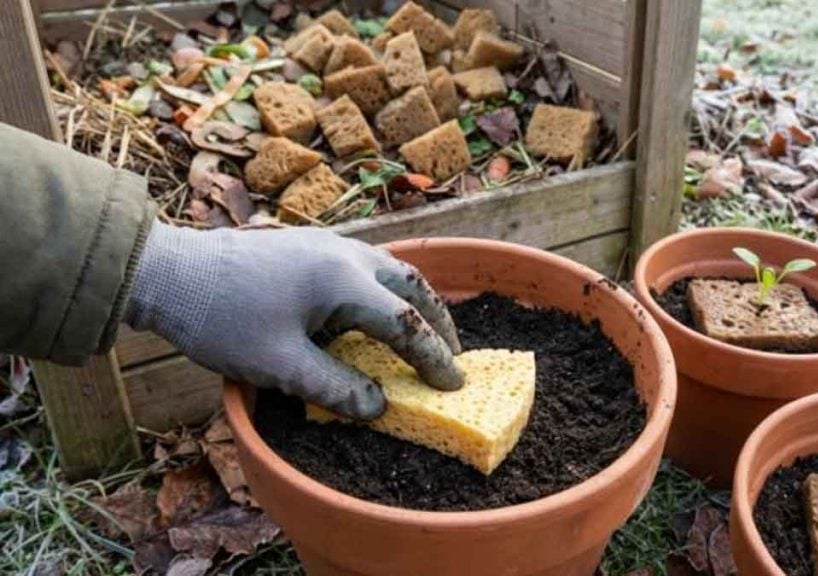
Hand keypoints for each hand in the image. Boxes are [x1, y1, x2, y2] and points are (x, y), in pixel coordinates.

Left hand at [125, 221, 462, 419]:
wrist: (167, 270)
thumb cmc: (220, 318)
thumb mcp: (279, 366)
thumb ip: (335, 388)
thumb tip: (378, 407)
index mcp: (343, 281)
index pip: (405, 323)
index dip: (433, 357)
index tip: (453, 385)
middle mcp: (345, 253)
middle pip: (411, 285)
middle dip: (438, 321)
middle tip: (453, 355)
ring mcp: (327, 242)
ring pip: (390, 268)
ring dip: (414, 301)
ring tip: (422, 331)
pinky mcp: (308, 243)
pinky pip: (367, 262)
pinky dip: (387, 288)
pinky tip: (374, 309)